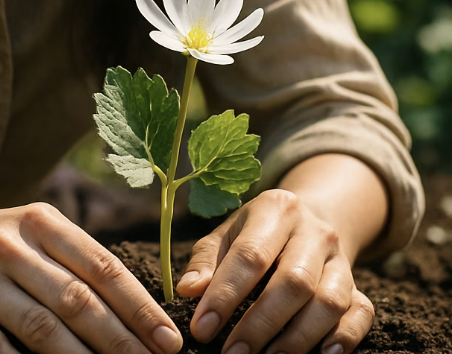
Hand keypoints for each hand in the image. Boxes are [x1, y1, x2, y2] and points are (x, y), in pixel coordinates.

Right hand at [0, 200, 182, 353]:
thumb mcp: (28, 228)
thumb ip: (72, 257)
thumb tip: (132, 304)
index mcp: (39, 222)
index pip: (100, 265)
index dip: (138, 305)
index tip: (168, 338)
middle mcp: (12, 247)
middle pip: (78, 300)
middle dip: (122, 340)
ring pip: (43, 328)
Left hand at [175, 189, 374, 353]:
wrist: (310, 221)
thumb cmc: (256, 233)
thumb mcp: (227, 234)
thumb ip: (206, 261)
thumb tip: (189, 291)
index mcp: (276, 208)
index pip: (250, 255)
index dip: (225, 295)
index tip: (202, 329)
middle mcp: (314, 231)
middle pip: (293, 281)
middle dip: (260, 324)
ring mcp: (340, 259)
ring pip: (328, 302)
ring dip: (297, 339)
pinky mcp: (359, 285)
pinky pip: (360, 314)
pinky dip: (344, 339)